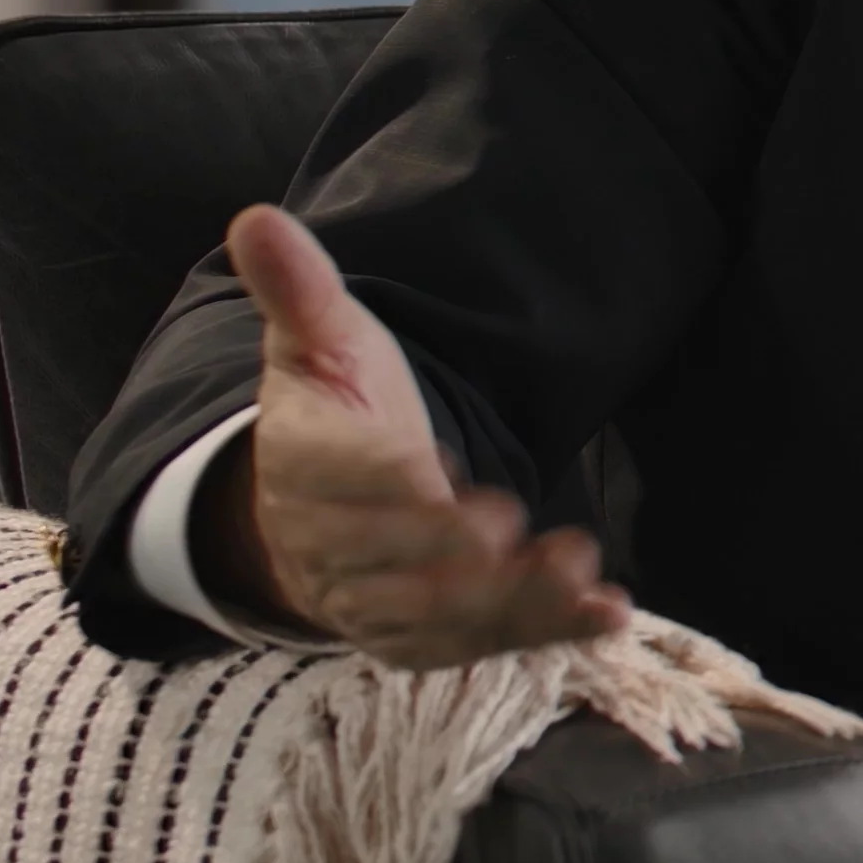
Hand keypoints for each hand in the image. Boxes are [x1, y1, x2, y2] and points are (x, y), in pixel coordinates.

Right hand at [201, 206, 627, 668]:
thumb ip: (299, 290)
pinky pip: (481, 644)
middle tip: (519, 535)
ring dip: (513, 606)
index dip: (396, 492)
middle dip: (456, 561)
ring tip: (582, 581)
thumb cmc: (331, 414)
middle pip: (392, 567)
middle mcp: (334, 551)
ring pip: (440, 618)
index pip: (346, 488)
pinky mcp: (427, 636)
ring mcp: (379, 602)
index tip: (447, 483)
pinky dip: (544, 635)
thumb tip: (257, 218)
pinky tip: (606, 617)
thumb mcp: (317, 343)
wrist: (311, 513)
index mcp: (305, 471)